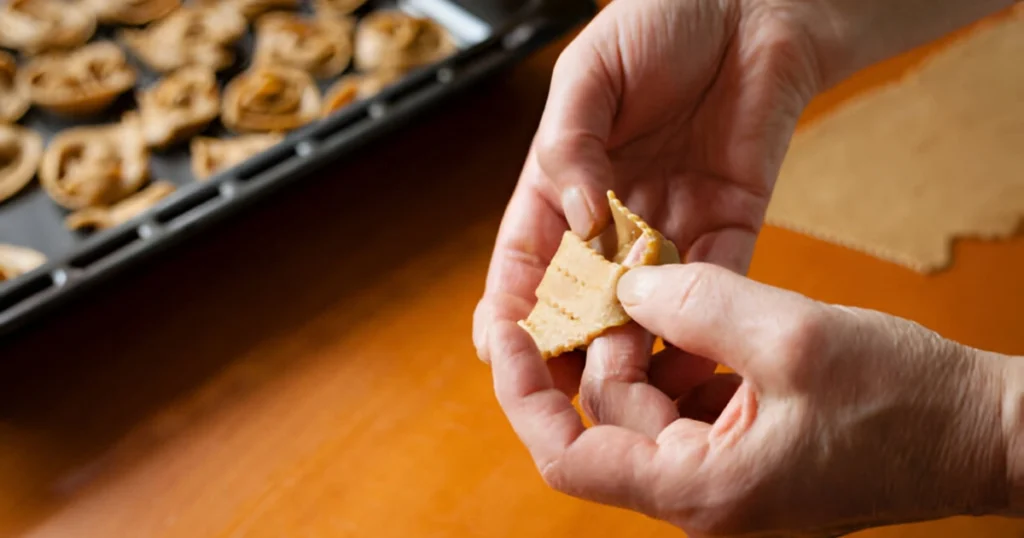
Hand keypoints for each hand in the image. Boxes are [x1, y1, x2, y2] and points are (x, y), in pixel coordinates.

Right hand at [474, 0, 822, 423]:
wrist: (751, 4)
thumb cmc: (659, 20)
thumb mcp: (590, 73)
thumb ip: (571, 143)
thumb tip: (578, 217)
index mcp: (565, 181)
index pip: (528, 257)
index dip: (509, 305)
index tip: (498, 347)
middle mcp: (614, 215)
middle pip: (581, 296)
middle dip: (568, 344)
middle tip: (560, 387)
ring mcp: (671, 224)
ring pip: (645, 303)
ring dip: (632, 344)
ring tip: (622, 379)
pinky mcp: (730, 223)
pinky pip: (715, 282)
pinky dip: (701, 320)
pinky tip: (686, 354)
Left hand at [488, 262, 1011, 535]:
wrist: (981, 433)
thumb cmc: (907, 403)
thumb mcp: (792, 337)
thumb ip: (698, 303)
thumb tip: (630, 281)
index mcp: (697, 490)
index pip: (568, 456)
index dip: (526, 394)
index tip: (514, 332)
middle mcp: (699, 494)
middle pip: (607, 417)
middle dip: (605, 344)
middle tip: (617, 273)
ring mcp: (722, 474)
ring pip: (646, 403)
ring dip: (647, 344)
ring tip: (663, 282)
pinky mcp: (745, 450)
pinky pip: (687, 400)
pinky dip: (683, 354)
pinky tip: (701, 310)